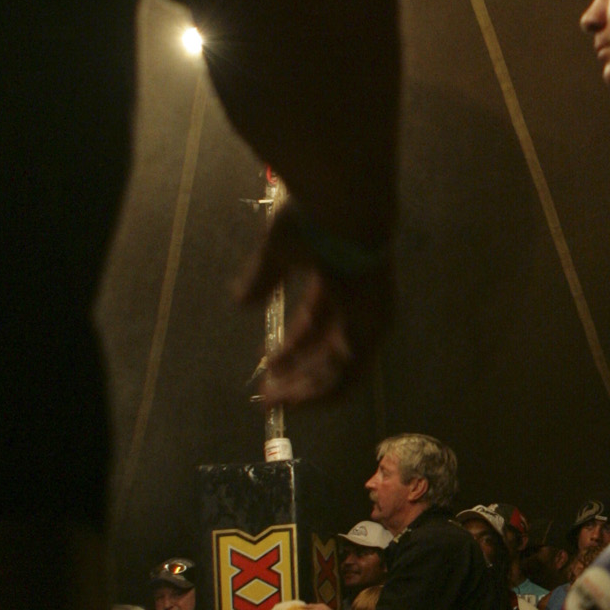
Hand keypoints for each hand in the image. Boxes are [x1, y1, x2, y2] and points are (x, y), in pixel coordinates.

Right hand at [237, 202, 393, 407]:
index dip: (293, 345)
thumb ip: (262, 278)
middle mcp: (362, 305)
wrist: (343, 206)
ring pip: (338, 370)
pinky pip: (346, 375)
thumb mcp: (279, 251)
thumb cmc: (313, 219)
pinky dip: (319, 391)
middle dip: (298, 373)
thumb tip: (240, 301)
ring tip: (274, 402)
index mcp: (342, 282)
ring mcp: (369, 319)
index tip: (267, 362)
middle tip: (268, 391)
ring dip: (305, 389)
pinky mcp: (369, 331)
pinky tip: (292, 400)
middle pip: (329, 350)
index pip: (317, 322)